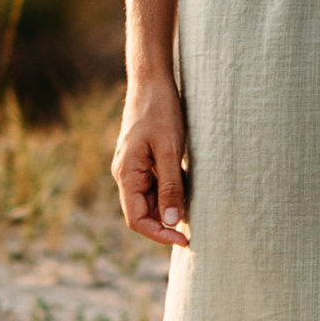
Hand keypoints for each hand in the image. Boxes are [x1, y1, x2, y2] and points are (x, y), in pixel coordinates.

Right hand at [113, 74, 191, 249]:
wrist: (152, 81)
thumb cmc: (160, 111)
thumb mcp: (169, 149)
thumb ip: (169, 186)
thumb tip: (170, 222)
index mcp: (126, 174)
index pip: (137, 219)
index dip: (159, 235)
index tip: (185, 239)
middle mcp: (125, 174)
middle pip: (143, 212)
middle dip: (166, 223)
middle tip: (195, 227)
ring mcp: (133, 167)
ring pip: (150, 200)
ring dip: (169, 207)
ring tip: (195, 205)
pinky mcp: (142, 160)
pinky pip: (154, 185)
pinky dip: (170, 192)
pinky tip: (188, 187)